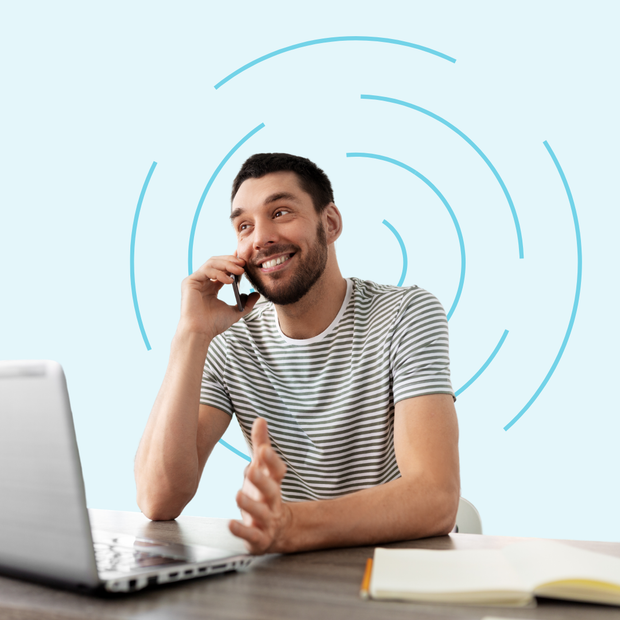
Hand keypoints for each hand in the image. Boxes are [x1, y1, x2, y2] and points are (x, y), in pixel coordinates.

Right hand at [179, 254, 259, 339]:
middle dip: (231, 260)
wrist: (201, 332)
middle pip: (217, 262)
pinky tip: (229, 281)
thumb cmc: (214, 324)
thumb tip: (257, 294)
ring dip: (227, 264)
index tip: (245, 261)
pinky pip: (206, 270)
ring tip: (240, 270)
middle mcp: (203, 282)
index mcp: (212, 287)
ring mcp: (196, 281)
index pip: (223, 269)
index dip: (233, 263)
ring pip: (211, 263)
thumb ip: (247, 304)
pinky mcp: (189, 282)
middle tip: (244, 263)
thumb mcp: (236, 312)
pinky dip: (219, 273)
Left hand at [229, 418, 289, 553]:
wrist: (277, 529)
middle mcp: (272, 500)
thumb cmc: (264, 492)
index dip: (271, 460)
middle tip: (251, 470)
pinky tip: (230, 524)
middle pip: (271, 490)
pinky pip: (252, 535)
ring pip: (261, 512)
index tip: (262, 449)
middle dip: (261, 480)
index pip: (277, 470)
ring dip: (250, 505)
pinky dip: (242, 530)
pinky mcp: (259, 538)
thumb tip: (260, 419)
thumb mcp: (263, 469)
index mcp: (273, 482)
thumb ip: (261, 445)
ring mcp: (267, 519)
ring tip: (237, 495)